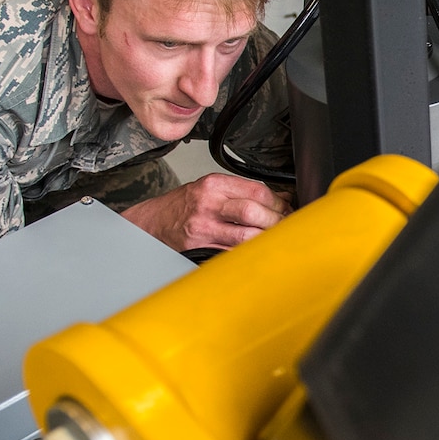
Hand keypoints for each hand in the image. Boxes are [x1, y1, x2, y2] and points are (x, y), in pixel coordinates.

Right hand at [121, 173, 290, 250]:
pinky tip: (257, 252)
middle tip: (286, 225)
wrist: (150, 224)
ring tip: (275, 239)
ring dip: (267, 239)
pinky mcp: (201, 248)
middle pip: (255, 212)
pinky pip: (234, 253)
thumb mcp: (210, 189)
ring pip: (248, 237)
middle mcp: (208, 205)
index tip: (288, 208)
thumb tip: (280, 198)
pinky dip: (250, 254)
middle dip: (277, 220)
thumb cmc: (181, 207)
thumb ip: (244, 193)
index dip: (279, 202)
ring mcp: (204, 228)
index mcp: (213, 185)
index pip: (257, 191)